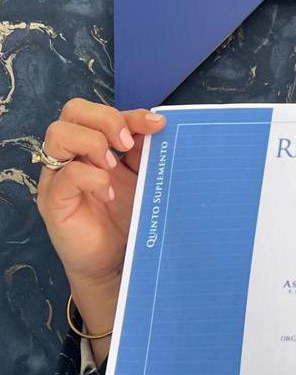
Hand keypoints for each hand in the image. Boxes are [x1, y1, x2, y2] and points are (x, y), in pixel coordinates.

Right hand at [35, 98, 166, 345]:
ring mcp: (60, 176)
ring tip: (113, 164)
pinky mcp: (55, 200)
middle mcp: (74, 155)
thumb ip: (147, 155)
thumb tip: (162, 129)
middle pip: (73, 111)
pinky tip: (110, 191)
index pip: (101, 112)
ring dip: (92, 142)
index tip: (157, 124)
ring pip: (58, 134)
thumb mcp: (143, 181)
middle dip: (106, 119)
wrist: (116, 263)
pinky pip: (65, 175)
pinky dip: (91, 177)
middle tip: (128, 144)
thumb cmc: (129, 219)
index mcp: (97, 145)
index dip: (129, 113)